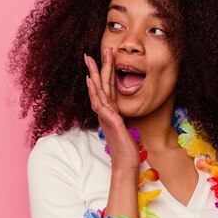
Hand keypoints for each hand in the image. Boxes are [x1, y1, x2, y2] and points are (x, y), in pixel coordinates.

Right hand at [85, 47, 139, 169]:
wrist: (126, 164)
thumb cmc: (127, 148)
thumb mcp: (125, 128)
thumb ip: (120, 119)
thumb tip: (120, 114)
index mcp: (110, 111)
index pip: (106, 88)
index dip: (104, 73)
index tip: (102, 59)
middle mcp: (105, 112)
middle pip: (99, 86)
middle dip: (96, 68)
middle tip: (90, 53)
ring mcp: (105, 116)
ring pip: (98, 91)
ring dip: (94, 75)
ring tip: (90, 60)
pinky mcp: (109, 121)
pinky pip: (100, 104)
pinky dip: (94, 92)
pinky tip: (90, 81)